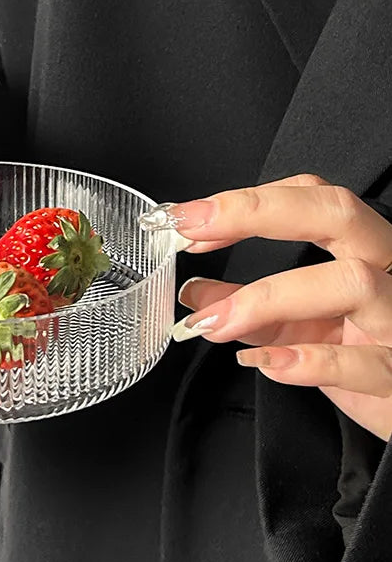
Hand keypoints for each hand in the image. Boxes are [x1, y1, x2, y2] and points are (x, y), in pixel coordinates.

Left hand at [160, 173, 391, 441]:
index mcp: (365, 251)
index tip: (189, 219)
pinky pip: (366, 361)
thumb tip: (195, 293)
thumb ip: (251, 309)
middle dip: (260, 212)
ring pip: (353, 282)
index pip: (313, 198)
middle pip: (339, 214)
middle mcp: (390, 271)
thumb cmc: (365, 356)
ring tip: (216, 321)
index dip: (249, 202)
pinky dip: (311, 362)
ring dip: (270, 298)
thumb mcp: (302, 328)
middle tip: (196, 229)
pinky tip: (267, 363)